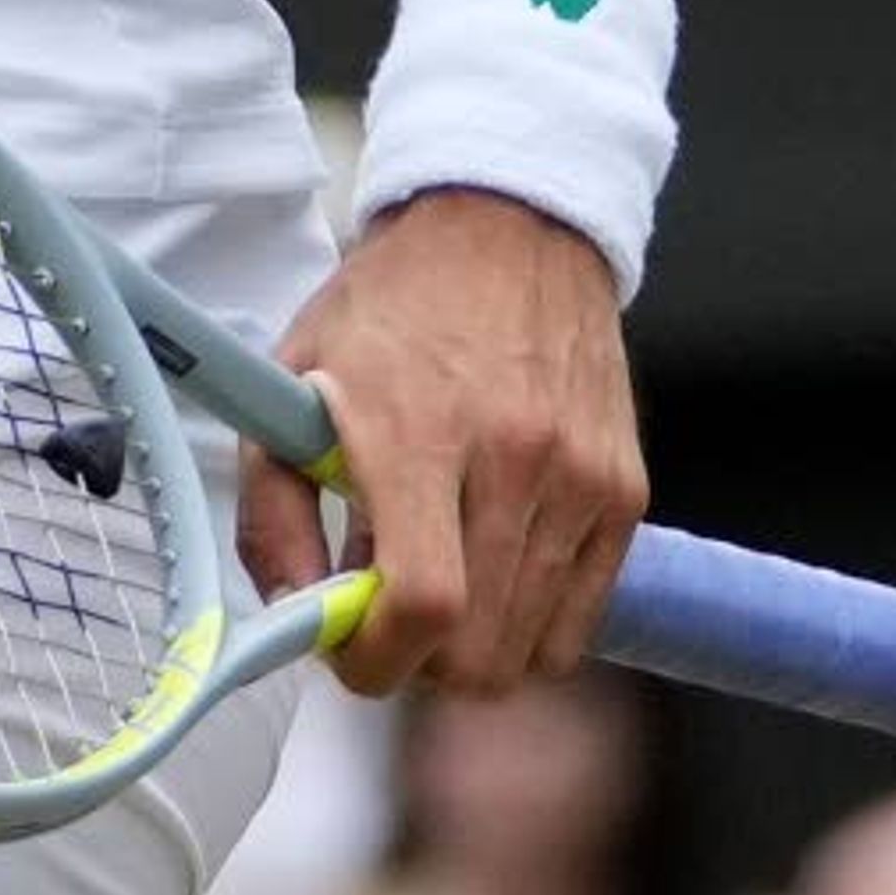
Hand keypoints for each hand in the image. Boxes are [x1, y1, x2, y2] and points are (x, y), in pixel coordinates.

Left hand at [239, 191, 646, 694]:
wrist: (504, 226)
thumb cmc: (389, 304)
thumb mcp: (293, 375)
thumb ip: (273, 504)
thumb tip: (292, 614)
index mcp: (416, 426)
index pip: (423, 598)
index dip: (379, 658)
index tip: (348, 655)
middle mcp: (510, 456)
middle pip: (480, 647)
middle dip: (419, 668)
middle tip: (387, 626)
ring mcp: (578, 478)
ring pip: (531, 647)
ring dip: (473, 652)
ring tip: (438, 587)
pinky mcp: (623, 491)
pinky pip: (581, 619)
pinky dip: (531, 628)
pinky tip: (491, 575)